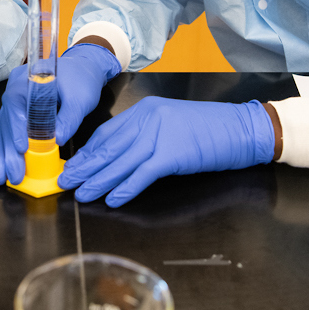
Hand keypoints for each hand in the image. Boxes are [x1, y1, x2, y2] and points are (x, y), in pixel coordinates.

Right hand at [0, 43, 120, 184]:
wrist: (83, 70)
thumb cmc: (81, 79)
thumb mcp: (80, 98)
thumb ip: (69, 118)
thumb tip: (57, 140)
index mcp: (26, 79)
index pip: (15, 103)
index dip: (16, 127)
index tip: (22, 147)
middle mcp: (14, 90)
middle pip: (6, 121)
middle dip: (8, 150)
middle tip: (15, 173)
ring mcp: (14, 102)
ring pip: (3, 130)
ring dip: (2, 155)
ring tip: (2, 177)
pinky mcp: (19, 113)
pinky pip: (8, 132)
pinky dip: (6, 150)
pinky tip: (4, 167)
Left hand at [58, 98, 274, 206]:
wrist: (243, 129)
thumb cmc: (210, 130)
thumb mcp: (172, 124)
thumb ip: (146, 135)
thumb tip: (119, 158)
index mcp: (145, 110)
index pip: (107, 132)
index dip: (88, 151)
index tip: (73, 165)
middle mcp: (148, 118)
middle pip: (108, 146)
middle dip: (84, 166)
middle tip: (66, 181)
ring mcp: (160, 134)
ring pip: (120, 161)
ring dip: (99, 180)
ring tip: (82, 194)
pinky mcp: (172, 154)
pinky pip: (142, 174)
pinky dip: (125, 188)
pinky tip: (112, 199)